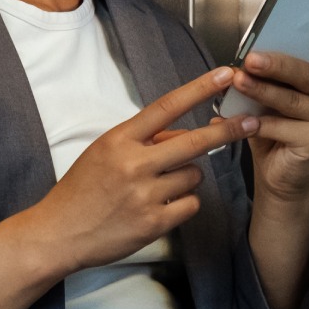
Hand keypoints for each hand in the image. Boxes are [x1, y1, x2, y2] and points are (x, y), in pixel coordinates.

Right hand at [17, 66, 255, 278]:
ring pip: (194, 175)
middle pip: (194, 142)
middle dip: (227, 131)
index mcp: (119, 140)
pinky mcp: (153, 223)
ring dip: (187, 177)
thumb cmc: (81, 191)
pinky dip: (182, 204)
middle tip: (250, 123)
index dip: (199, 89)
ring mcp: (144, 195)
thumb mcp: (104, 153)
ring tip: (160, 186)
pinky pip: (190, 204)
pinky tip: (161, 206)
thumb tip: (183, 134)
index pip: (166, 107)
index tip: (224, 75)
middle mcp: (133, 164)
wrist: (58, 233)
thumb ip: (143, 141)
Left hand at [236, 0, 308, 206]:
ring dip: (262, 92)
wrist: (278, 174)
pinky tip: (246, 122)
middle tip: (252, 59)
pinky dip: (261, 124)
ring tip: (239, 83)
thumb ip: (267, 73)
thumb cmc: (274, 128)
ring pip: (294, 100)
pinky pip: (285, 126)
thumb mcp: (270, 93)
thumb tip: (245, 55)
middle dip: (279, 64)